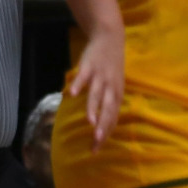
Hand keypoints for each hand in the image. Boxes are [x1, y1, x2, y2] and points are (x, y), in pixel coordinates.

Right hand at [67, 25, 124, 147]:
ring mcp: (100, 77)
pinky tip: (70, 95)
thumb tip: (101, 123)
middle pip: (108, 109)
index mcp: (117, 94)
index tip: (96, 149)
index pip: (112, 117)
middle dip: (103, 126)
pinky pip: (83, 77)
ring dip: (93, 108)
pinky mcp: (89, 66)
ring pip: (97, 95)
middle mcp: (111, 88)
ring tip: (89, 123)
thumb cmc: (111, 68)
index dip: (105, 133)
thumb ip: (107, 103)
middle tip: (97, 141)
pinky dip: (78, 85)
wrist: (110, 38)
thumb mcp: (114, 86)